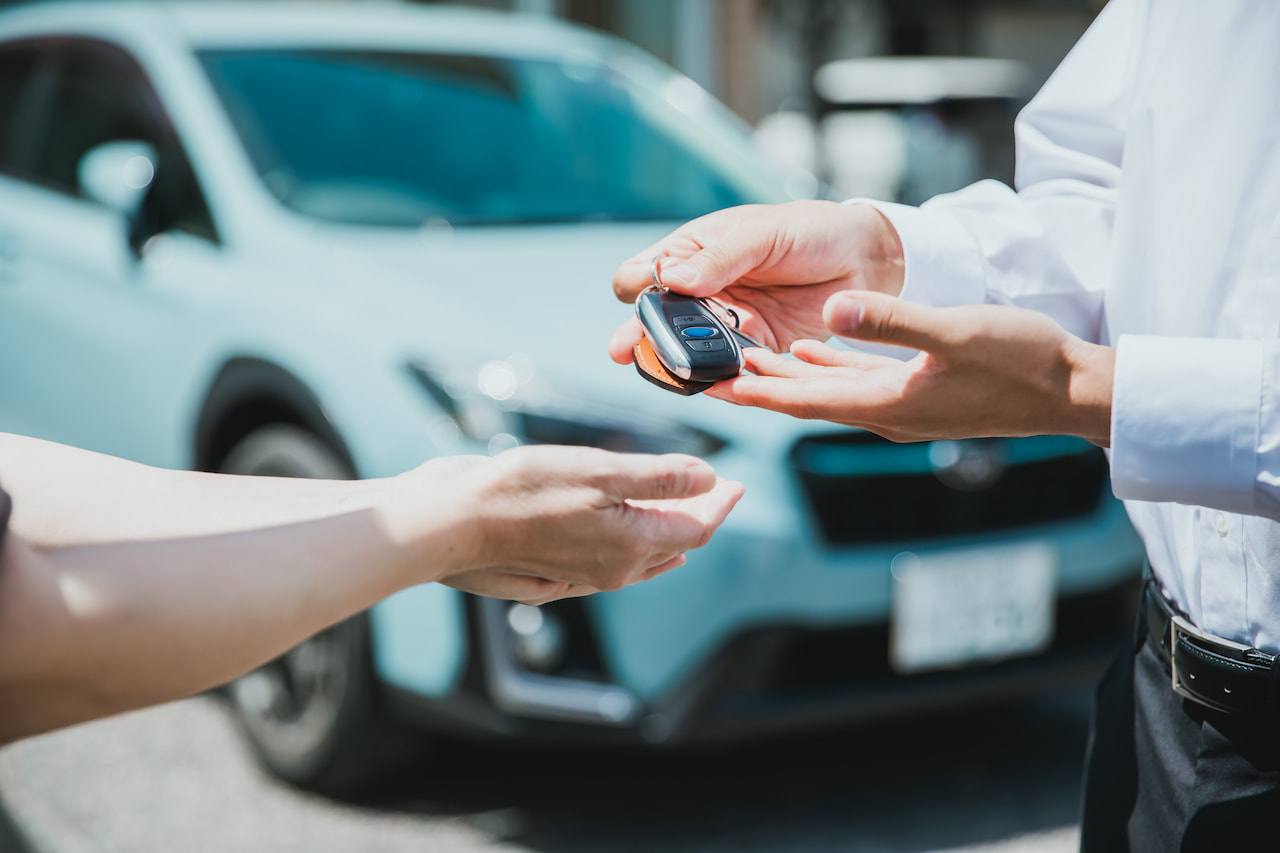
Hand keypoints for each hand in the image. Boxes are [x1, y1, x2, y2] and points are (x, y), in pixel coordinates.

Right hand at [408, 447, 744, 604]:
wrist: (453, 524)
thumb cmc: (522, 491)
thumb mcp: (599, 472)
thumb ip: (659, 478)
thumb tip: (708, 480)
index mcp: (632, 544)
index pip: (695, 528)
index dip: (720, 504)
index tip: (737, 484)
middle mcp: (614, 569)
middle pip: (674, 545)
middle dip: (700, 516)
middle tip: (719, 492)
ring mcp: (585, 575)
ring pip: (644, 559)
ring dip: (669, 534)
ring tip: (685, 514)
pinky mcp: (558, 571)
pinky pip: (614, 567)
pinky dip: (636, 549)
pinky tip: (633, 544)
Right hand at [608, 201, 903, 362]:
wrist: (864, 259)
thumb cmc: (809, 230)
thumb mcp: (761, 234)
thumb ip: (719, 258)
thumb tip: (672, 278)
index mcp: (691, 253)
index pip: (641, 275)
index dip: (637, 289)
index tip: (648, 295)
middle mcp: (700, 291)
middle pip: (655, 321)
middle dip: (641, 336)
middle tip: (627, 350)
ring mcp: (724, 322)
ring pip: (685, 350)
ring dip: (676, 360)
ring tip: (670, 371)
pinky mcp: (754, 349)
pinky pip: (727, 368)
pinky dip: (718, 376)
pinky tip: (712, 381)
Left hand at [707, 291, 1113, 445]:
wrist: (1072, 390)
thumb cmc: (1021, 360)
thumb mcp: (953, 332)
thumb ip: (890, 322)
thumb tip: (829, 313)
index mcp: (887, 405)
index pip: (803, 402)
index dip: (757, 395)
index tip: (713, 388)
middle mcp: (887, 413)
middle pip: (807, 400)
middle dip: (760, 387)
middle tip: (714, 370)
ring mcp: (904, 407)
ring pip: (829, 392)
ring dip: (789, 378)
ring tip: (749, 361)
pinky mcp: (920, 394)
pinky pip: (858, 384)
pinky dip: (828, 369)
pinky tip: (815, 349)